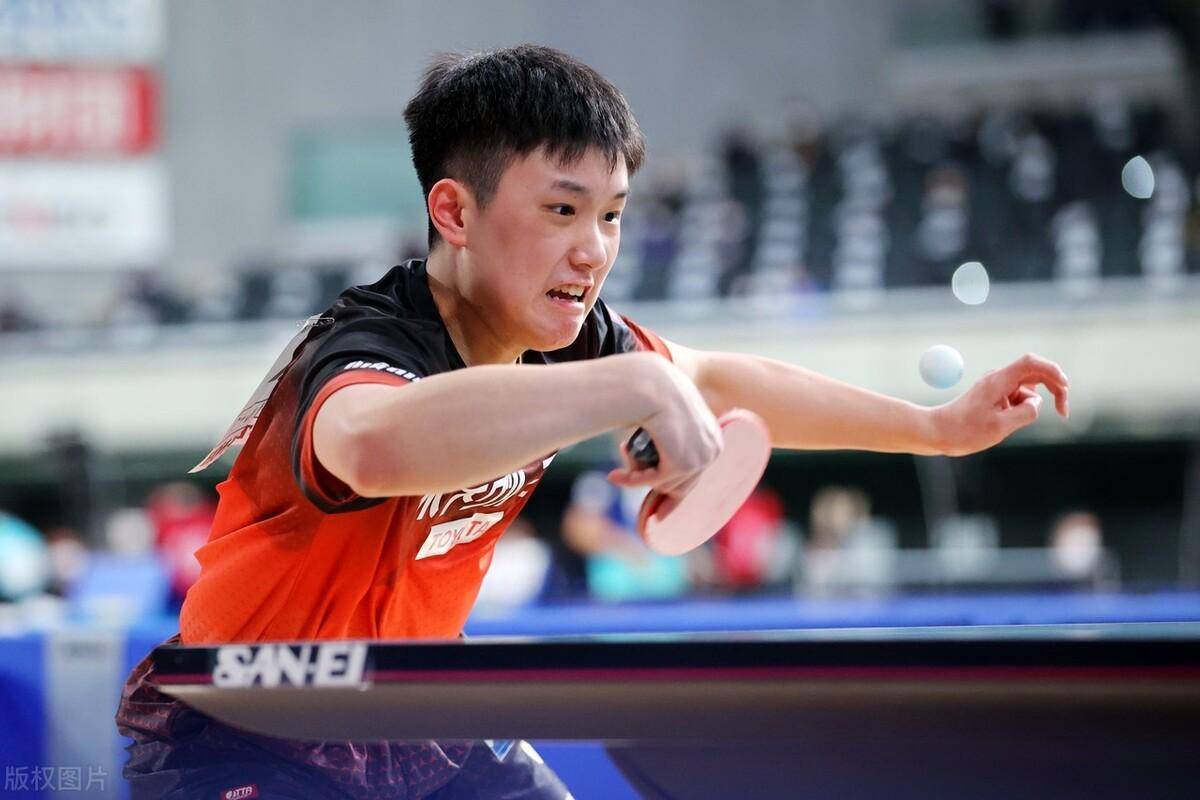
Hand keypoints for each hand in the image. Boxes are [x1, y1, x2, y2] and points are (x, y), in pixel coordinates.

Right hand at [607, 357, 722, 498]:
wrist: (652, 384)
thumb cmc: (654, 393)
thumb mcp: (666, 416)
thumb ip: (668, 440)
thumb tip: (658, 467)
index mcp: (714, 437)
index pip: (696, 473)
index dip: (674, 493)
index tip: (660, 512)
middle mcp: (713, 449)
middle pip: (682, 485)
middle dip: (651, 487)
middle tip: (623, 480)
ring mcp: (701, 458)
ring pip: (666, 486)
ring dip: (639, 478)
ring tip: (620, 465)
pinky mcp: (683, 464)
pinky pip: (654, 482)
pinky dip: (633, 480)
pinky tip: (615, 475)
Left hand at [931, 353, 1069, 456]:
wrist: (937, 432)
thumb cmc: (964, 431)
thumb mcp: (1000, 426)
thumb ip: (1026, 413)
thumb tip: (1037, 403)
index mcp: (999, 380)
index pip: (1031, 362)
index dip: (1053, 370)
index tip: (1065, 387)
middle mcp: (998, 379)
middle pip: (1035, 373)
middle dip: (1054, 389)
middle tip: (1063, 412)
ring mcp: (996, 387)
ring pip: (1027, 390)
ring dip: (1032, 405)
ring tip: (1010, 425)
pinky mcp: (993, 396)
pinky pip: (1017, 399)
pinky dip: (1021, 410)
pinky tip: (1005, 424)